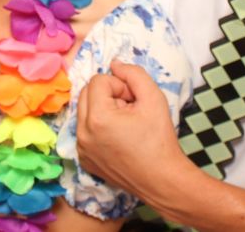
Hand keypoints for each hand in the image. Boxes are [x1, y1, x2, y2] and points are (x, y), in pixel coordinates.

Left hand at [77, 60, 191, 200]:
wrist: (162, 180)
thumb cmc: (159, 139)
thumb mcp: (153, 98)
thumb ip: (134, 74)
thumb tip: (114, 64)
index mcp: (97, 117)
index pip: (98, 81)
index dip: (120, 86)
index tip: (134, 102)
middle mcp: (83, 133)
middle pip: (87, 93)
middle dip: (108, 95)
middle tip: (129, 110)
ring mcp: (81, 148)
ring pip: (85, 111)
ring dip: (102, 110)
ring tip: (124, 124)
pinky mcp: (84, 159)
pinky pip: (84, 131)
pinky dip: (98, 128)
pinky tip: (118, 139)